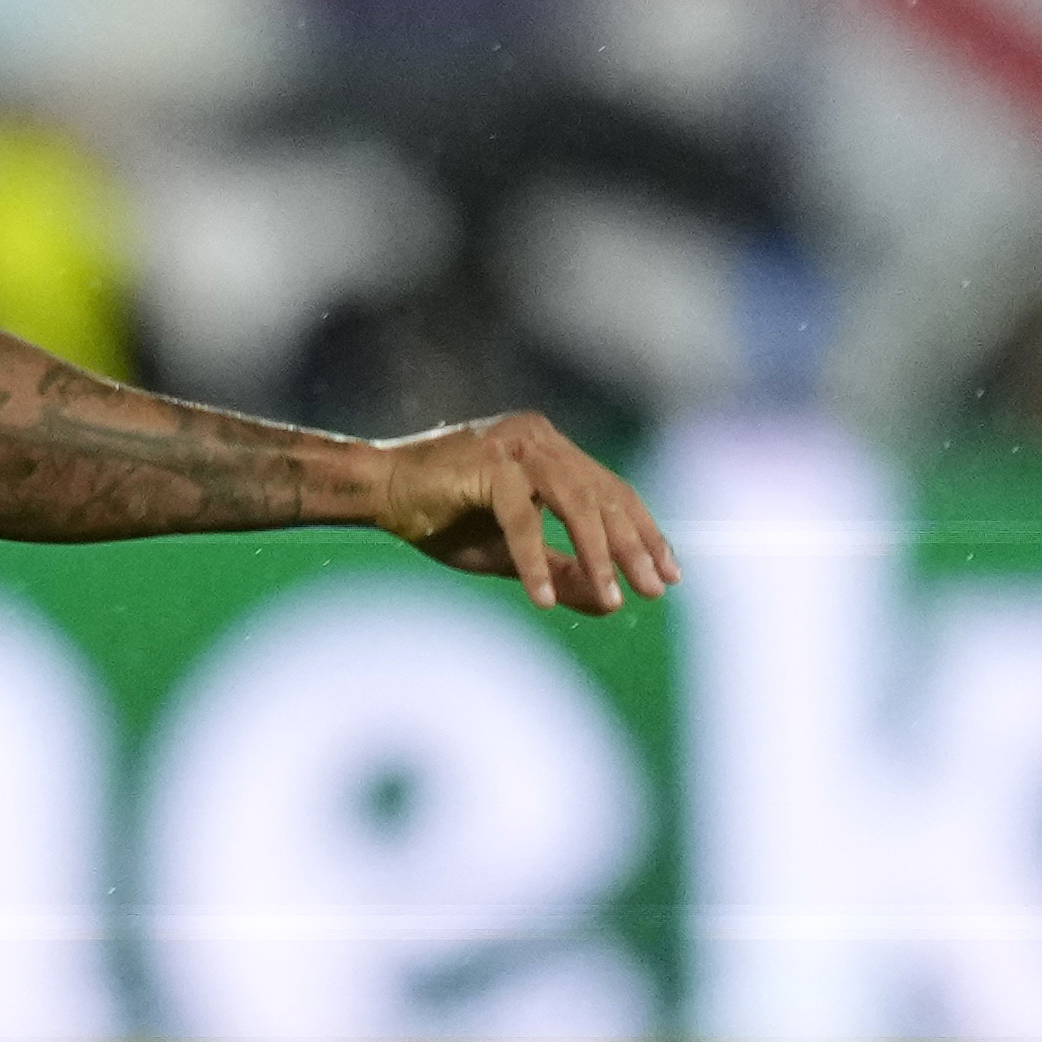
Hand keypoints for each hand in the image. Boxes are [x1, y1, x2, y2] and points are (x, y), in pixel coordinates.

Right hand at [361, 413, 679, 614]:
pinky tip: (542, 601)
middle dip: (633, 547)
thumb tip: (610, 604)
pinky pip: (522, 520)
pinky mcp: (488, 463)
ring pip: (576, 503)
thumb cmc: (436, 518)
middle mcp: (539, 437)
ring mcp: (515, 445)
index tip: (667, 574)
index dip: (643, 533)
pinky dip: (535, 562)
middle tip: (653, 591)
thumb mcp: (510, 553)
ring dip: (599, 554)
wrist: (374, 491)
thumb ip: (560, 571)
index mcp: (549, 448)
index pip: (611, 490)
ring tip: (617, 597)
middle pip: (604, 495)